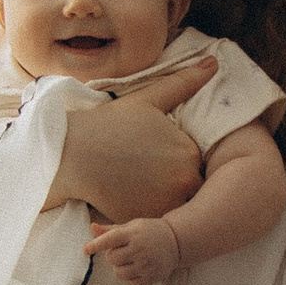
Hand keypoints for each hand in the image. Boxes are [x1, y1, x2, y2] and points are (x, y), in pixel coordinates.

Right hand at [53, 65, 212, 222]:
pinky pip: (157, 223)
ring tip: (136, 183)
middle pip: (190, 186)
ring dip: (163, 198)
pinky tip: (128, 196)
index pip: (198, 162)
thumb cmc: (109, 124)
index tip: (156, 154)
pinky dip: (148, 212)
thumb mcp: (149, 99)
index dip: (178, 159)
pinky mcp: (145, 222)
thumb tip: (215, 61)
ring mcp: (165, 205)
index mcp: (189, 152)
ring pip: (175, 205)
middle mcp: (183, 181)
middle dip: (174, 181)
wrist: (70, 154)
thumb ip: (185, 82)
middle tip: (143, 170)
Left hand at [87, 213, 182, 284]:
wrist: (176, 242)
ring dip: (120, 268)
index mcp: (133, 233)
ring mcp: (146, 264)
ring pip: (119, 273)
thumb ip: (110, 230)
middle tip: (124, 250)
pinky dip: (130, 278)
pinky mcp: (152, 277)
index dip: (95, 245)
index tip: (85, 250)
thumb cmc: (149, 232)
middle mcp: (139, 249)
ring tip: (130, 260)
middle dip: (113, 255)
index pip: (109, 240)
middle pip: (112, 258)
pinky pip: (130, 283)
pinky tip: (137, 269)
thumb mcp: (131, 226)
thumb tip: (91, 227)